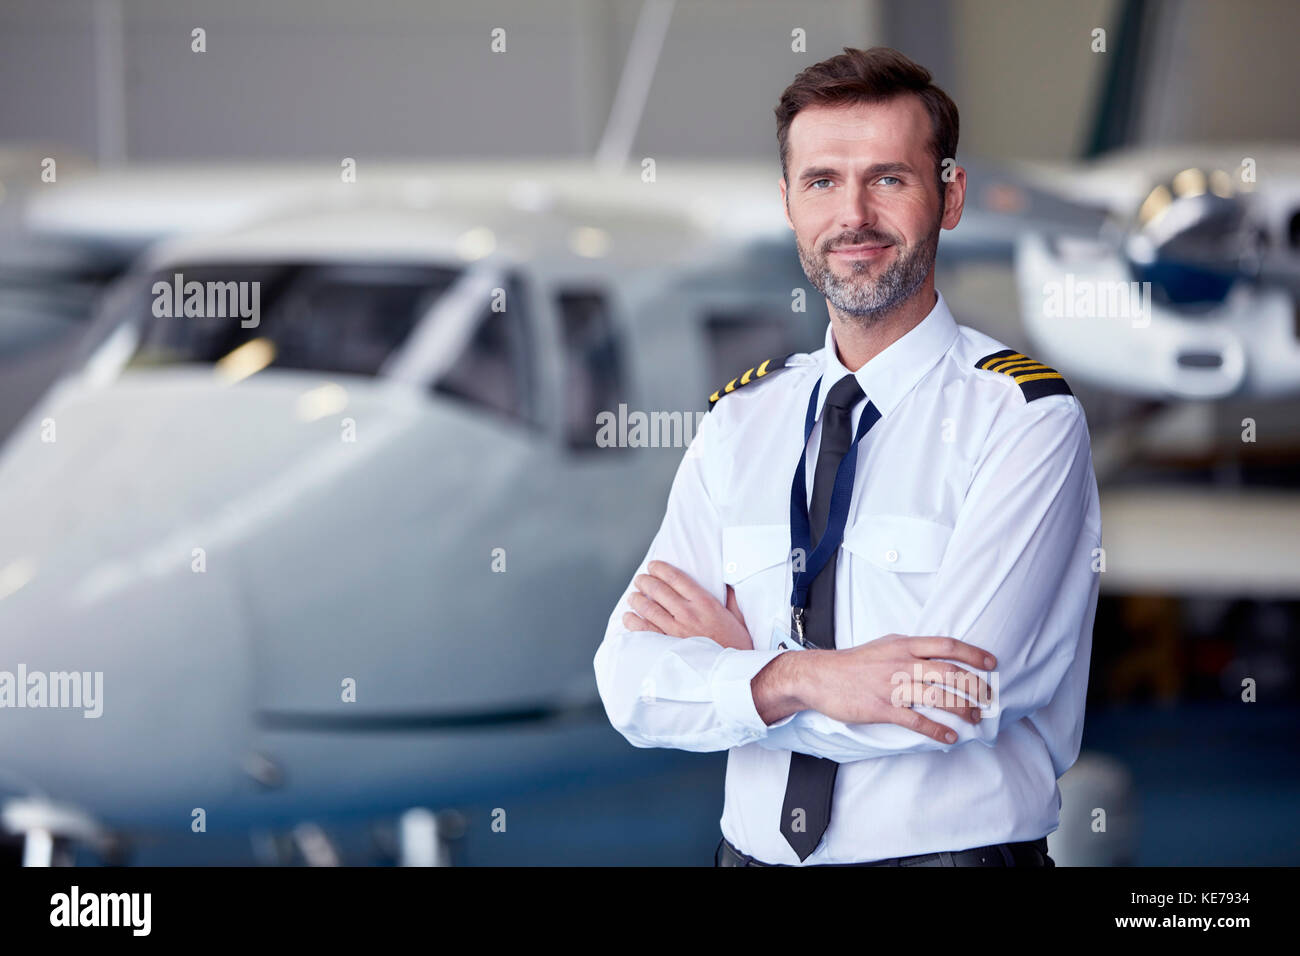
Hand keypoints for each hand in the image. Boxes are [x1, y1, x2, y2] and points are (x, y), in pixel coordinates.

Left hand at [622, 560, 753, 650]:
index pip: (677, 578)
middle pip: (658, 591)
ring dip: (637, 600)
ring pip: (648, 609)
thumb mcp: (738, 617)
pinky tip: (629, 618)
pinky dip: (633, 623)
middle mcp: (687, 614)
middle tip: (640, 580)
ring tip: (633, 597)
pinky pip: (644, 632)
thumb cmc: (737, 646)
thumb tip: (726, 584)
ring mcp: (675, 631)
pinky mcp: (667, 648)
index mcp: (704, 603)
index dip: (661, 569)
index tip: (653, 566)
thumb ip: (730, 599)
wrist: (731, 674)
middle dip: (645, 582)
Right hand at [795, 636, 996, 742]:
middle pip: (950, 673)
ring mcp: (893, 686)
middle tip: (988, 697)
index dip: (973, 654)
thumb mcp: (885, 645)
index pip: (947, 646)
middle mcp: (902, 663)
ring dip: (962, 709)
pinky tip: (949, 737)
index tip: (991, 663)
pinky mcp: (883, 708)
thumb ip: (911, 648)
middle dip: (975, 686)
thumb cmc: (853, 662)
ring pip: (938, 697)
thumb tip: (937, 653)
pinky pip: (916, 721)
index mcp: (904, 645)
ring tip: (975, 718)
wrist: (820, 676)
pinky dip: (937, 731)